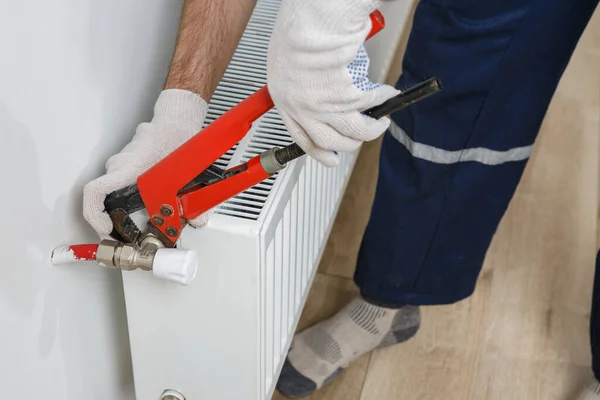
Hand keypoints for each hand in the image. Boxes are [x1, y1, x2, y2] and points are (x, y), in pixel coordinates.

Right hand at [83, 89, 208, 239]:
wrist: (175, 120)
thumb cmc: (177, 139)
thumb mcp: (187, 174)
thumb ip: (193, 201)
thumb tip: (197, 222)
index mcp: (129, 169)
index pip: (95, 192)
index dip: (95, 216)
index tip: (106, 230)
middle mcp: (119, 166)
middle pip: (105, 199)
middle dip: (113, 220)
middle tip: (128, 236)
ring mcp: (119, 164)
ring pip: (115, 192)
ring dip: (123, 209)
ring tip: (142, 222)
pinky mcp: (124, 164)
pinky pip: (121, 184)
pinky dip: (129, 198)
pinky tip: (147, 204)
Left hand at [267, 0, 398, 166]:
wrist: (309, 27)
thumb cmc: (296, 33)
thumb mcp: (287, 62)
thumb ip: (300, 84)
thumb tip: (318, 90)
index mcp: (286, 101)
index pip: (302, 138)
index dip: (319, 153)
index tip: (330, 159)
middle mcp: (305, 110)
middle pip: (331, 142)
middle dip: (352, 144)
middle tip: (362, 137)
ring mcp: (326, 108)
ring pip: (354, 131)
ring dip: (373, 129)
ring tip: (382, 121)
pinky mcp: (347, 99)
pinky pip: (370, 104)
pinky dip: (383, 99)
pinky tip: (388, 94)